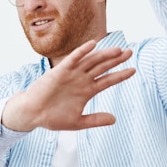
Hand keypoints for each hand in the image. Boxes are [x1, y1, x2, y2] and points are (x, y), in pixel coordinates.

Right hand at [2, 40, 135, 131]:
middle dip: (116, 60)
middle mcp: (82, 79)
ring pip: (91, 61)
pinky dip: (82, 51)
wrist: (33, 114)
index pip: (108, 80)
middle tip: (130, 52)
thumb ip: (95, 120)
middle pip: (102, 67)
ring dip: (103, 54)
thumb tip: (114, 119)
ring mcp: (72, 74)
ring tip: (117, 50)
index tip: (133, 70)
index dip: (120, 75)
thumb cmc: (53, 117)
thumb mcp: (78, 122)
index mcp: (87, 90)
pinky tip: (92, 45)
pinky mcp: (60, 71)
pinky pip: (73, 59)